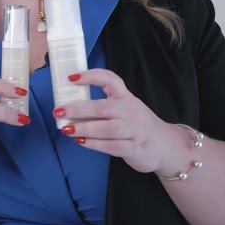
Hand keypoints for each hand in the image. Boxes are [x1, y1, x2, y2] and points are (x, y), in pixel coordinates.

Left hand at [54, 68, 187, 175]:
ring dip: (84, 128)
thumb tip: (71, 108)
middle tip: (59, 112)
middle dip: (78, 109)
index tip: (71, 78)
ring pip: (106, 128)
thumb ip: (104, 106)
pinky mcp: (134, 148)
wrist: (165, 146)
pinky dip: (94, 144)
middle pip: (102, 107)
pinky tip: (81, 142)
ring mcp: (134, 130)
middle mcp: (131, 110)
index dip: (91, 76)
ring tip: (66, 129)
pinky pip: (111, 146)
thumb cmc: (137, 125)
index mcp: (126, 97)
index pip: (110, 79)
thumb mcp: (125, 109)